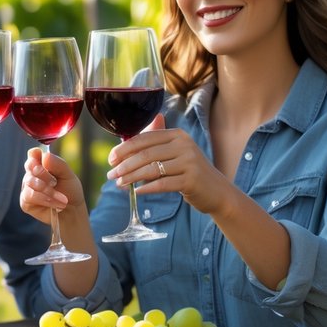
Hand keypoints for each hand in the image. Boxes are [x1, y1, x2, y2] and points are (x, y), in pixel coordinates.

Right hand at [20, 146, 86, 224]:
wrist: (72, 211)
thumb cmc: (69, 191)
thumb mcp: (68, 175)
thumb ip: (58, 164)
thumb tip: (45, 156)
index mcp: (41, 164)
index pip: (33, 154)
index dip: (36, 156)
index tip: (45, 162)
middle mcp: (32, 174)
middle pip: (31, 167)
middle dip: (45, 175)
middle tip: (55, 182)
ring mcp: (27, 187)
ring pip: (31, 183)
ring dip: (48, 191)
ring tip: (63, 199)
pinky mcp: (25, 201)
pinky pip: (30, 196)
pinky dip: (45, 199)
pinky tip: (55, 204)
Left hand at [106, 116, 229, 213]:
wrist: (217, 191)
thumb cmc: (189, 171)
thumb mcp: (175, 153)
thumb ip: (154, 144)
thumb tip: (125, 140)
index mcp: (177, 135)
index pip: (144, 138)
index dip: (124, 148)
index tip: (110, 159)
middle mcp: (184, 145)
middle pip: (146, 154)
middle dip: (124, 165)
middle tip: (111, 175)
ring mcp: (189, 162)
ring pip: (152, 169)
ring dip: (131, 177)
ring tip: (119, 184)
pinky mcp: (191, 180)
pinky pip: (162, 184)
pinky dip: (147, 188)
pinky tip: (137, 192)